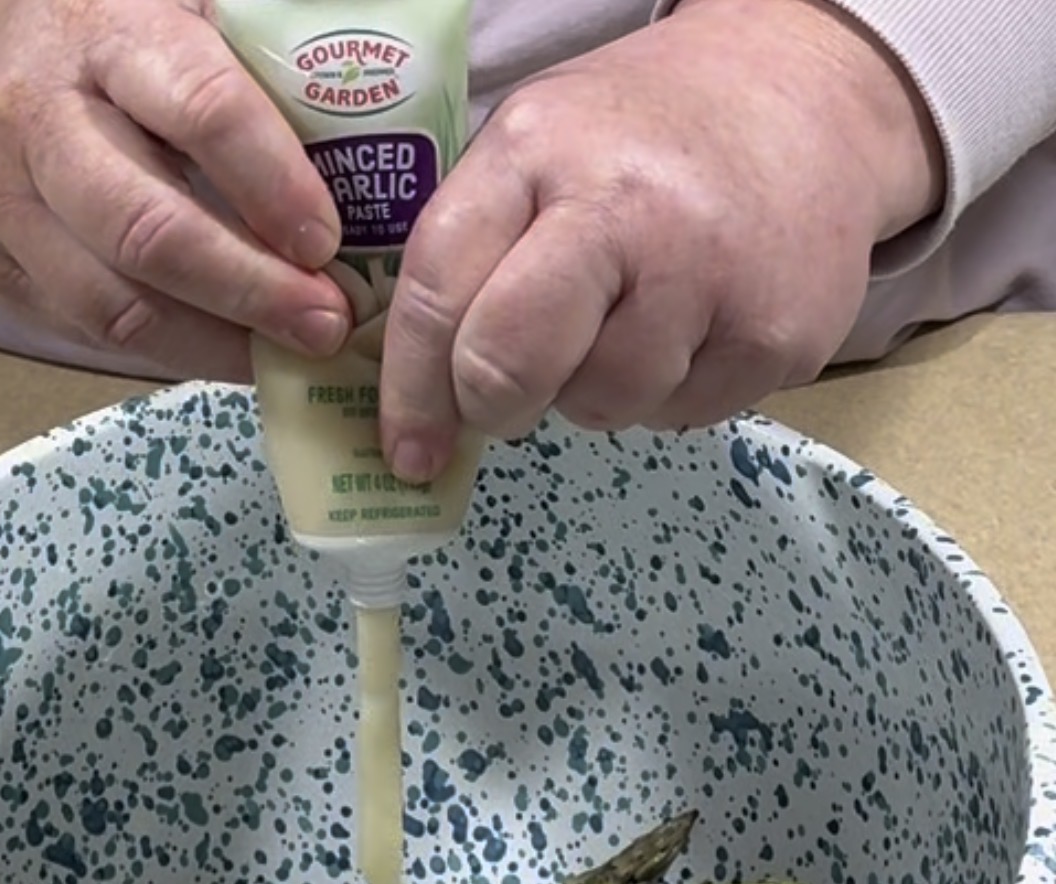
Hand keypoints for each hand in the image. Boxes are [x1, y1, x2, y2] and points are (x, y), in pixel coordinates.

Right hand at [0, 0, 352, 379]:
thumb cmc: (109, 49)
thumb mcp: (176, 13)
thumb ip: (255, 62)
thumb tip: (378, 130)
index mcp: (107, 32)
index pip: (200, 107)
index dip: (271, 183)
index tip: (328, 242)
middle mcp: (40, 117)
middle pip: (149, 227)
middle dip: (250, 289)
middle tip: (326, 324)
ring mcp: (6, 203)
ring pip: (114, 302)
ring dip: (214, 342)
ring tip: (287, 356)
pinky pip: (91, 332)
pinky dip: (172, 352)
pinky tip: (231, 354)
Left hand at [379, 0, 943, 478]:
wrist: (810, 96)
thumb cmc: (645, 139)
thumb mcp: (540, 148)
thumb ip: (474, 255)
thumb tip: (424, 403)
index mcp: (540, 149)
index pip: (439, 292)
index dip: (411, 391)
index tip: (408, 451)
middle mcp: (625, 207)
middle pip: (510, 368)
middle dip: (494, 405)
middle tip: (511, 397)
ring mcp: (710, 275)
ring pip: (600, 407)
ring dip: (594, 391)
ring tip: (631, 319)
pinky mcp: (775, 335)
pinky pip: (680, 416)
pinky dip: (670, 391)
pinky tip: (694, 324)